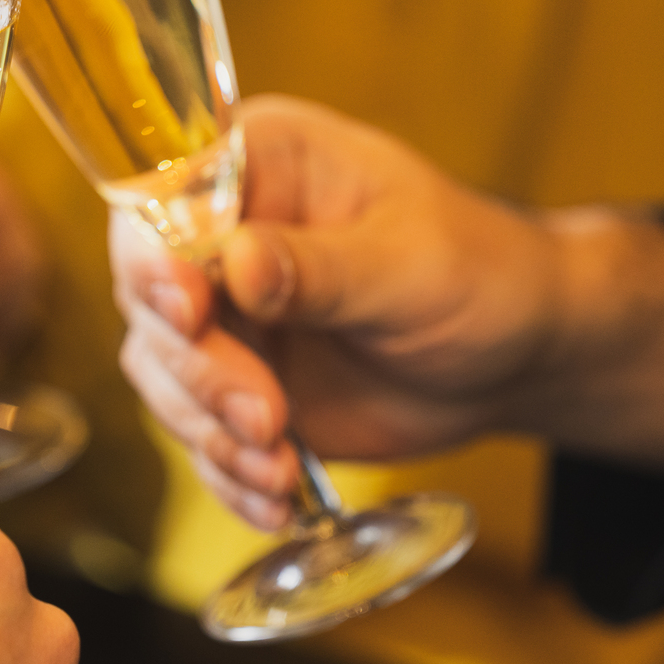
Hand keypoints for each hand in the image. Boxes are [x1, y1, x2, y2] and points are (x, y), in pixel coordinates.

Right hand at [112, 95, 663, 529]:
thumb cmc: (479, 275)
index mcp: (261, 163)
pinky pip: (197, 430)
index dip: (158, 253)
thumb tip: (239, 262)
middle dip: (199, 368)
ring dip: (210, 430)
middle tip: (265, 417)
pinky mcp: (233, 383)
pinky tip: (272, 500)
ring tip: (276, 468)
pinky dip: (226, 471)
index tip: (187, 308)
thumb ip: (323, 268)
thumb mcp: (412, 265)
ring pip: (162, 370)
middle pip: (150, 295)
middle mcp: (223, 232)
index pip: (168, 195)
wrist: (513, 357)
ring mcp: (224, 312)